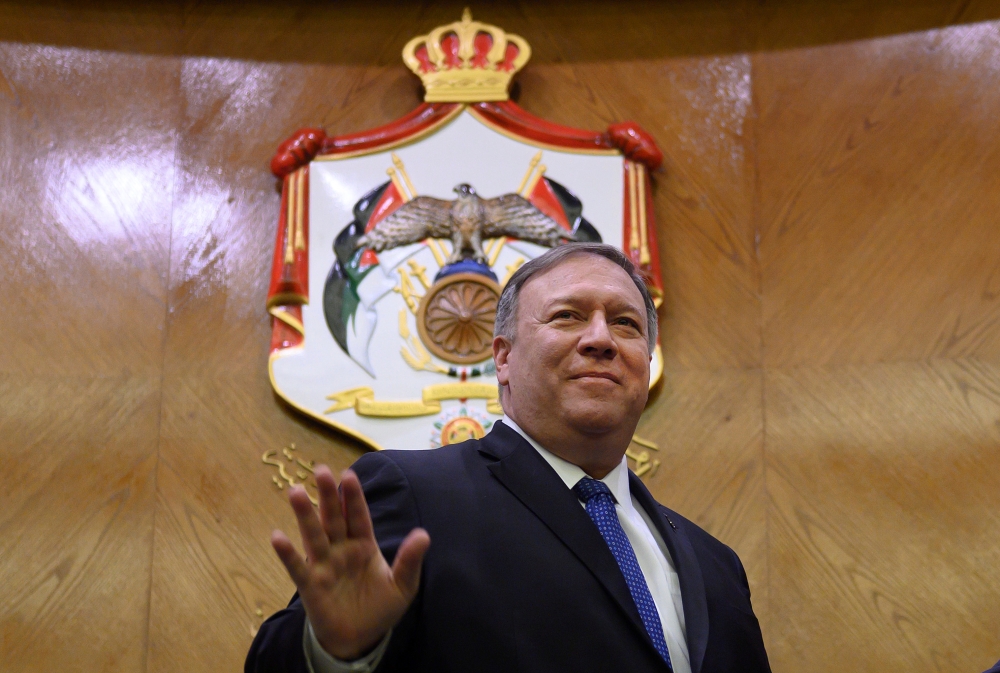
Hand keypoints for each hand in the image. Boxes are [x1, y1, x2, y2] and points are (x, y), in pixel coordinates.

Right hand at [270, 466, 430, 659]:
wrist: (360, 639)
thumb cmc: (380, 607)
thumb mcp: (403, 585)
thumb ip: (410, 560)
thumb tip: (423, 534)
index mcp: (364, 545)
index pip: (358, 516)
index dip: (353, 497)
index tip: (349, 474)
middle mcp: (341, 550)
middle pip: (333, 518)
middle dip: (328, 495)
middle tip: (321, 470)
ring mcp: (324, 565)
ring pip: (313, 535)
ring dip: (304, 514)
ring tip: (296, 491)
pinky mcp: (311, 585)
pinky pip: (297, 567)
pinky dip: (287, 553)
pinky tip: (277, 537)